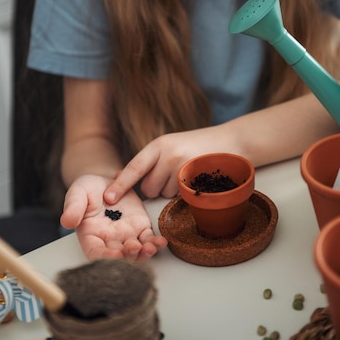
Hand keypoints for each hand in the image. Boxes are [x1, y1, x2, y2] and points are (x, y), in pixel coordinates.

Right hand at [61, 175, 167, 260]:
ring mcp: (126, 236)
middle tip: (135, 247)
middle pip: (119, 258)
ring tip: (151, 247)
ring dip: (145, 253)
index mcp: (91, 237)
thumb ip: (73, 207)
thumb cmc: (87, 189)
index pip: (97, 254)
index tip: (116, 255)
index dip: (106, 258)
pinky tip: (161, 241)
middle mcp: (109, 242)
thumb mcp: (77, 194)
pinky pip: (148, 239)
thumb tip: (66, 221)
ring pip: (136, 252)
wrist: (104, 179)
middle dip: (129, 257)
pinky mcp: (140, 228)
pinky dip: (155, 243)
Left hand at [104, 125, 237, 203]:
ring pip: (165, 194)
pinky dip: (185, 194)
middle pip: (149, 188)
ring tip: (187, 174)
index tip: (107, 198)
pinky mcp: (197, 179)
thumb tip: (122, 176)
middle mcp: (169, 155)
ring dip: (173, 191)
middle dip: (157, 188)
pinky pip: (181, 197)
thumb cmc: (198, 145)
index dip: (120, 185)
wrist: (232, 141)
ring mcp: (184, 167)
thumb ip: (151, 160)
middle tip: (173, 175)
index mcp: (159, 145)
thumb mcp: (171, 145)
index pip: (134, 168)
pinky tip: (195, 181)